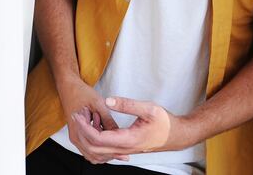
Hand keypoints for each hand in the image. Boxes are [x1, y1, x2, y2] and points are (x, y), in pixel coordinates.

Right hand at [55, 76, 126, 163]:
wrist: (69, 88)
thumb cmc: (82, 93)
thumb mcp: (98, 104)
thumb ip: (108, 120)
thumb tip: (119, 134)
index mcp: (79, 129)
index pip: (97, 145)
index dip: (113, 149)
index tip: (124, 149)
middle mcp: (75, 137)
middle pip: (94, 154)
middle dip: (110, 154)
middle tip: (123, 151)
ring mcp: (75, 138)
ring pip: (92, 156)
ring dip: (104, 154)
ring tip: (117, 147)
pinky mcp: (77, 137)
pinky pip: (89, 151)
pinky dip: (99, 151)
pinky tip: (109, 145)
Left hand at [71, 96, 194, 157]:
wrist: (176, 135)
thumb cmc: (165, 122)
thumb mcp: (149, 108)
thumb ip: (127, 104)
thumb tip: (108, 100)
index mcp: (129, 139)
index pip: (99, 139)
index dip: (85, 127)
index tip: (78, 114)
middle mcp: (124, 148)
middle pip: (94, 148)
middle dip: (81, 132)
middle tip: (76, 115)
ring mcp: (124, 150)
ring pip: (98, 151)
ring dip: (87, 137)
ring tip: (84, 118)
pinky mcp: (125, 148)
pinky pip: (105, 150)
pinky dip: (95, 140)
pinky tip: (95, 125)